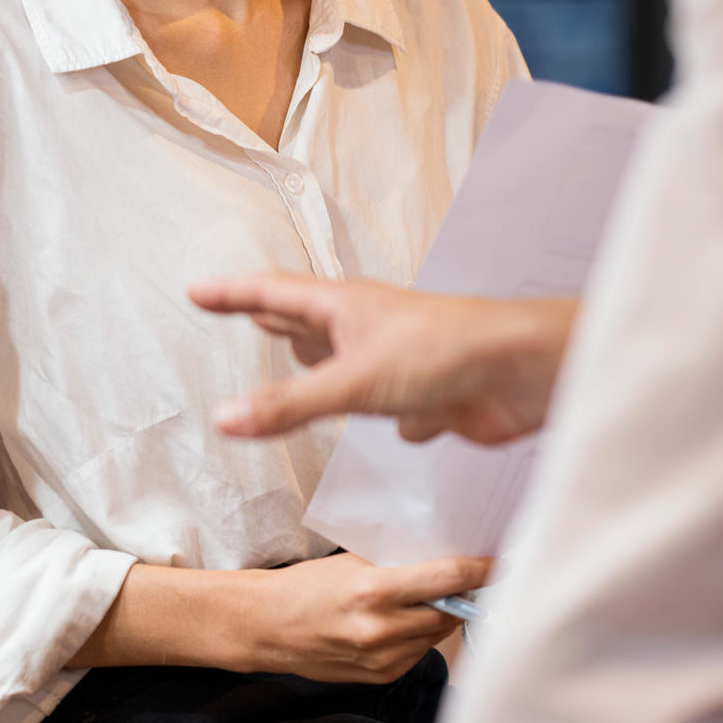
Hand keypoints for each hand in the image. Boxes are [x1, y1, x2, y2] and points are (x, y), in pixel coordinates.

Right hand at [188, 275, 574, 445]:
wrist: (526, 373)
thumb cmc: (447, 354)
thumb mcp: (353, 382)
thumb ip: (289, 405)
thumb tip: (224, 419)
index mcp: (344, 310)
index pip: (272, 295)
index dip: (232, 294)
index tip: (196, 291)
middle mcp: (369, 330)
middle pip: (309, 321)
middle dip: (275, 319)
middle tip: (245, 312)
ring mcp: (400, 362)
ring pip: (350, 365)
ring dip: (326, 370)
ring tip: (301, 362)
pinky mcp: (431, 397)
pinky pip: (400, 409)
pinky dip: (394, 420)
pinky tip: (401, 430)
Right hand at [230, 553, 492, 684]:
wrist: (266, 627)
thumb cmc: (305, 587)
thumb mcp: (351, 564)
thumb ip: (398, 567)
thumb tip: (446, 565)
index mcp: (373, 591)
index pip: (447, 580)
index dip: (481, 571)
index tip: (500, 564)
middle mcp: (381, 629)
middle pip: (449, 612)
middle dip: (459, 596)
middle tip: (461, 581)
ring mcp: (382, 658)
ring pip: (436, 635)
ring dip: (437, 618)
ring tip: (414, 603)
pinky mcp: (380, 676)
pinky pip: (417, 653)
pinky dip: (416, 638)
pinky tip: (394, 626)